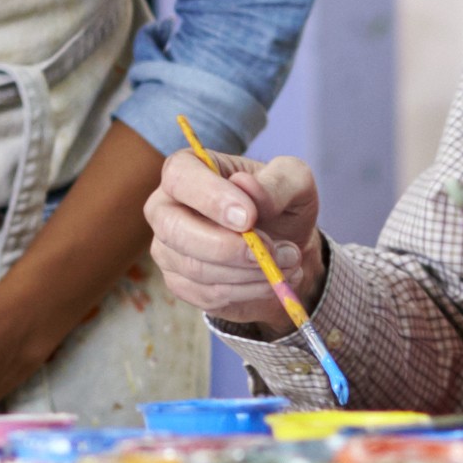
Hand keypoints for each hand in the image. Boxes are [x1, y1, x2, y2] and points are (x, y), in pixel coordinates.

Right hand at [145, 146, 321, 333]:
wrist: (284, 246)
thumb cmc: (282, 204)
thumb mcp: (296, 182)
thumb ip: (276, 182)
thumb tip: (247, 187)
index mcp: (188, 168)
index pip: (180, 176)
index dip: (211, 198)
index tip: (249, 217)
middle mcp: (166, 207)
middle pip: (174, 229)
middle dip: (227, 247)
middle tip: (273, 250)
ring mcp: (168, 248)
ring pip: (195, 268)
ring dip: (249, 272)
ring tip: (288, 262)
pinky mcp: (180, 283)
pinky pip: (206, 294)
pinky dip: (247, 291)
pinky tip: (271, 279)